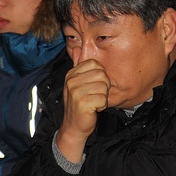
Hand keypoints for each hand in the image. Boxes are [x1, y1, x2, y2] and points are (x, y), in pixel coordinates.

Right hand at [55, 48, 109, 162]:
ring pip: (104, 87)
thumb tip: (77, 47)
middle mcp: (72, 81)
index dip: (100, 75)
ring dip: (103, 97)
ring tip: (94, 102)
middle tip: (96, 96)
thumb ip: (78, 66)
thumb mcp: (76, 83)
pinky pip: (103, 99)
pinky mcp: (82, 103)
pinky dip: (102, 105)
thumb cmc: (78, 105)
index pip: (95, 64)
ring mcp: (76, 92)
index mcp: (71, 74)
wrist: (73, 127)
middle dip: (104, 87)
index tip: (94, 86)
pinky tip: (94, 109)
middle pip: (102, 74)